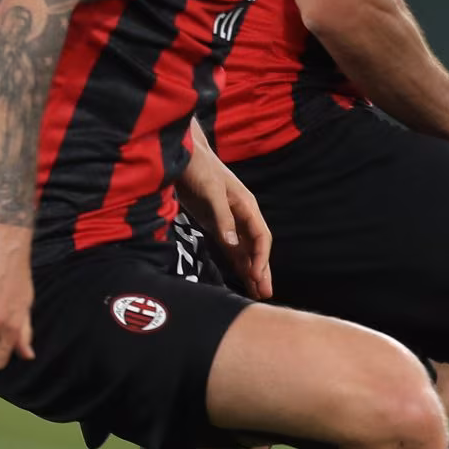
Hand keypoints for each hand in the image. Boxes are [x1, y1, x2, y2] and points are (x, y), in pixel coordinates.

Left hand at [178, 137, 272, 299]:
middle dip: (261, 270)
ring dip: (250, 269)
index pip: (261, 237)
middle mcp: (242, 216)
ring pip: (245, 249)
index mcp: (247, 207)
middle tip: (265, 293)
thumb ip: (222, 219)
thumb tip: (233, 244)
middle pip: (256, 247)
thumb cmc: (200, 169)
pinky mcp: (216, 223)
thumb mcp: (211, 193)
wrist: (183, 155)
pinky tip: (240, 275)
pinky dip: (237, 262)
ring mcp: (229, 220)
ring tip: (257, 291)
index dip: (261, 258)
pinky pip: (230, 247)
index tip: (257, 276)